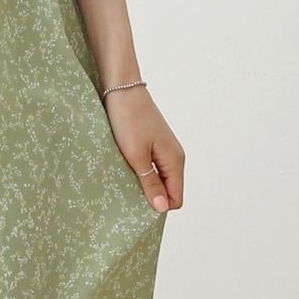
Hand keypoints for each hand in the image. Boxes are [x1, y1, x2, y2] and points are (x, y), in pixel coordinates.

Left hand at [102, 86, 184, 213]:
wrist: (122, 90)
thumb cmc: (128, 121)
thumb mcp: (136, 157)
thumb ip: (150, 184)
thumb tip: (162, 208)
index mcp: (175, 161)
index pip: (176, 199)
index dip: (159, 206)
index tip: (136, 205)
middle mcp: (175, 157)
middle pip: (169, 191)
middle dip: (152, 197)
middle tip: (127, 194)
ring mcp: (165, 150)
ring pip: (160, 180)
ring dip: (145, 185)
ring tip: (125, 182)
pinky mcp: (155, 144)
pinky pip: (153, 168)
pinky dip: (142, 173)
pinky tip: (126, 170)